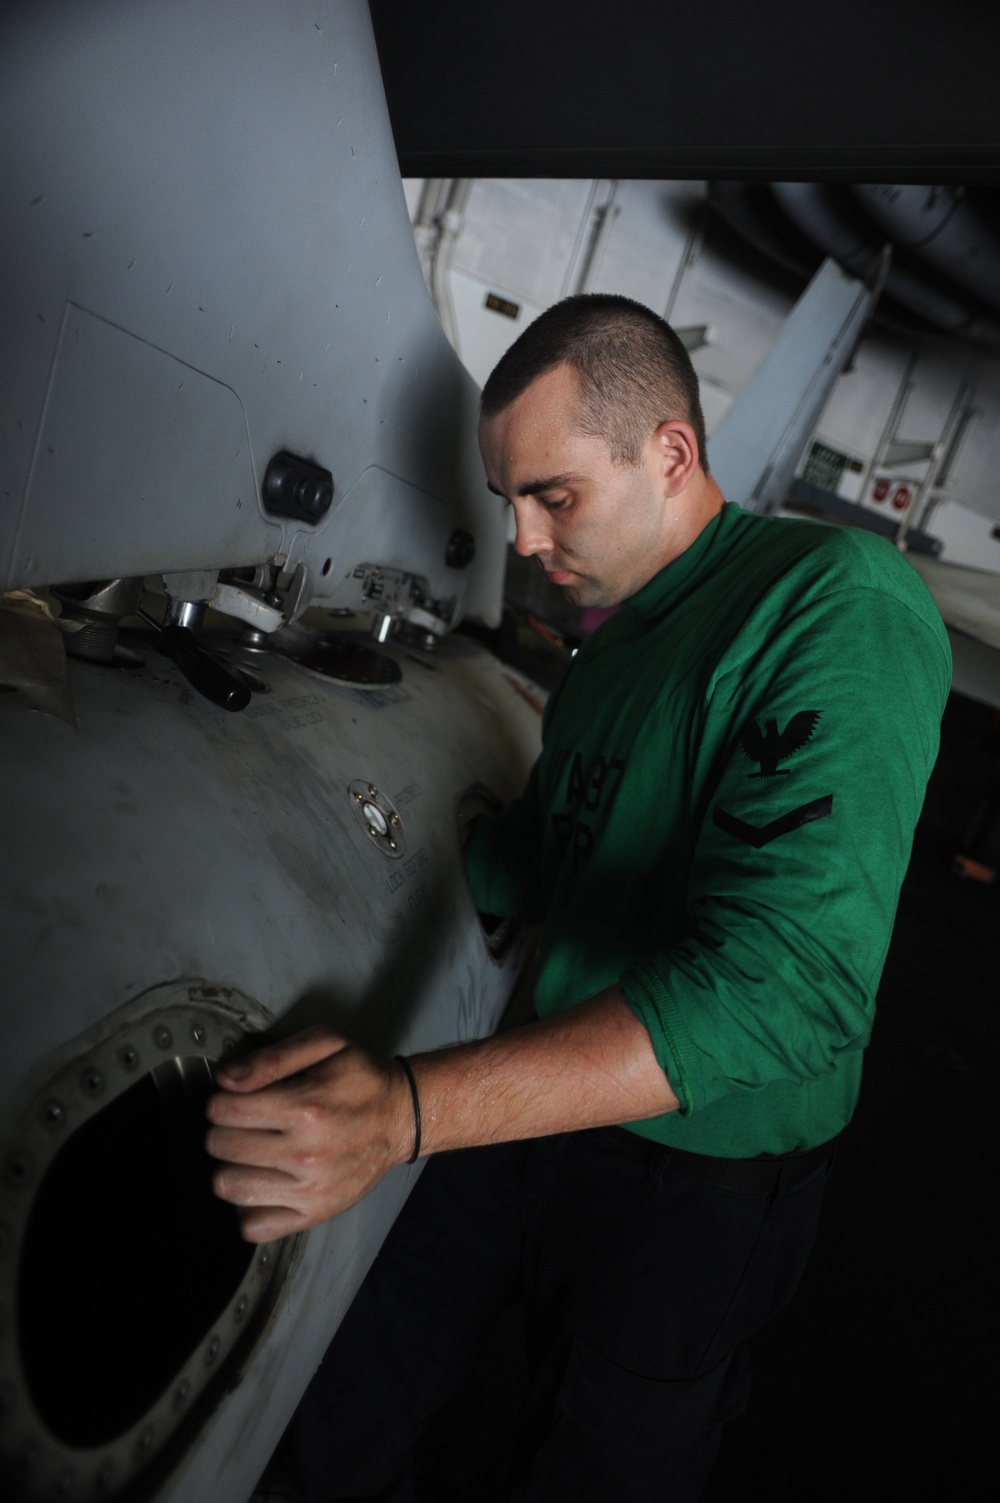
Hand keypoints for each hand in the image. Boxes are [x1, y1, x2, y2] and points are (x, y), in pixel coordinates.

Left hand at [205, 1026, 413, 1242]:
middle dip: (222, 1131)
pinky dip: (247, 1208)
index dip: (220, 1102)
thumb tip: (228, 1079)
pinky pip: (254, 1227)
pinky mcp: (314, 1214)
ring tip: (248, 1154)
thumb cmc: (362, 1080)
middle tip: (240, 1125)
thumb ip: (274, 1056)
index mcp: (305, 1107)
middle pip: (222, 1147)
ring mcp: (310, 1190)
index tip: (230, 1101)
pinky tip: (261, 1184)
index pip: (225, 1110)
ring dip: (230, 1167)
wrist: (401, 1118)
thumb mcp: (326, 1044)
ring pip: (230, 1187)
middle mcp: (306, 1153)